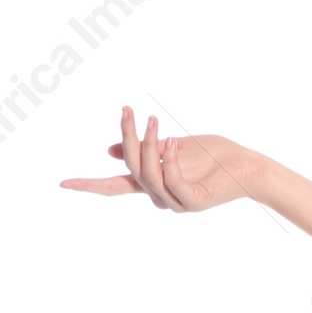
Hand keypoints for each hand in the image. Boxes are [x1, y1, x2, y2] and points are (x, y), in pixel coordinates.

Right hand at [60, 108, 267, 209]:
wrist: (249, 167)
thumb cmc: (215, 155)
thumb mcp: (172, 146)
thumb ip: (144, 150)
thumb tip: (109, 151)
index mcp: (154, 184)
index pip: (114, 187)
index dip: (89, 185)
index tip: (62, 183)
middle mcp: (161, 197)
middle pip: (131, 169)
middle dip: (127, 138)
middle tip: (127, 110)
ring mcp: (177, 202)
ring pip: (148, 174)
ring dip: (147, 145)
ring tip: (152, 121)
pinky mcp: (194, 201)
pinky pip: (172, 180)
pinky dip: (168, 160)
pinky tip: (170, 142)